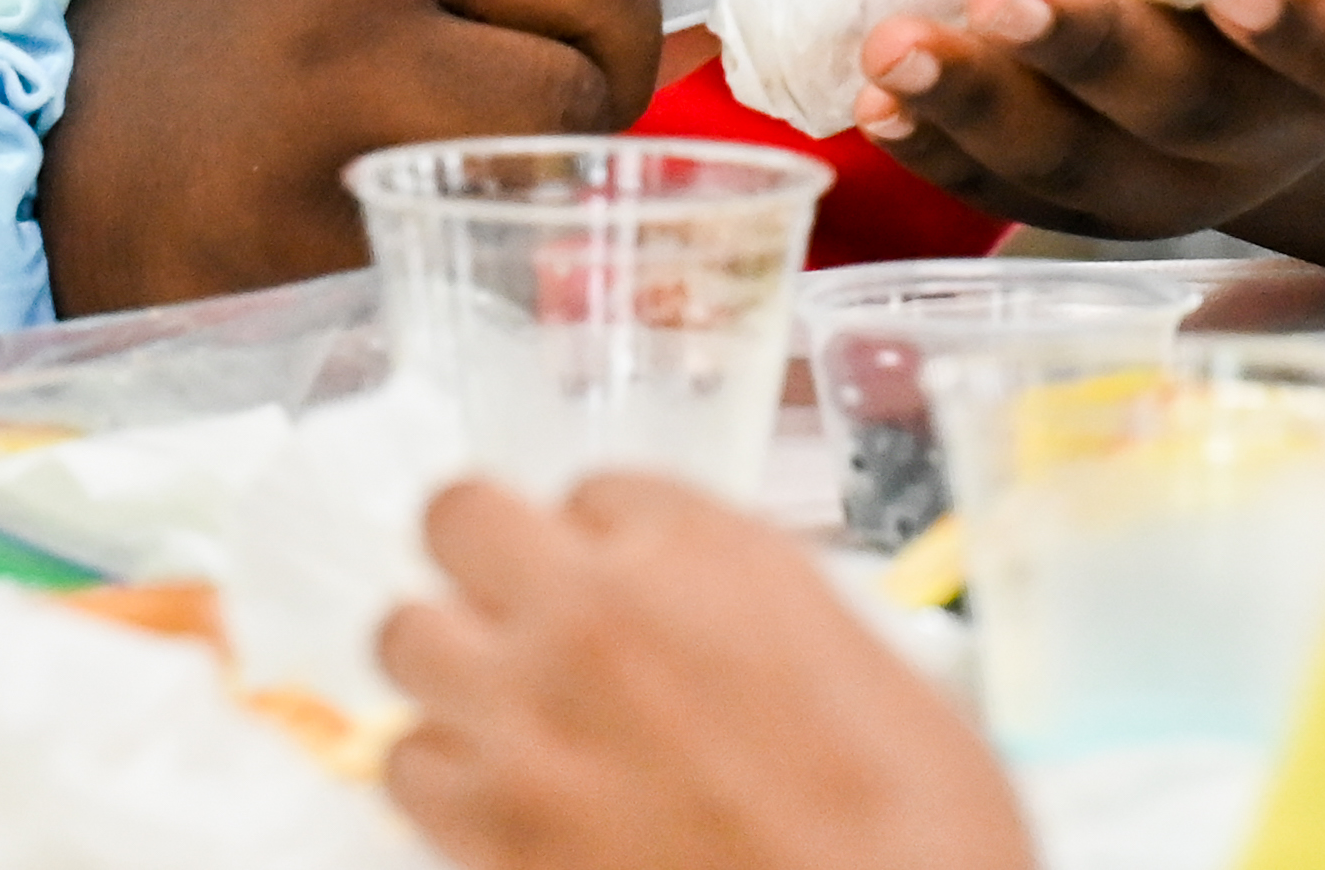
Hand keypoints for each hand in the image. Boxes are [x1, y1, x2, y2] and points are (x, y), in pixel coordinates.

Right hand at [42, 0, 874, 315]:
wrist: (40, 159)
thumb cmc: (222, 75)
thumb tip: (698, 18)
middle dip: (630, 46)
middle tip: (572, 109)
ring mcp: (350, 28)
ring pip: (573, 73)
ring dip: (578, 136)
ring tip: (490, 163)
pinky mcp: (336, 141)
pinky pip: (506, 170)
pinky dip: (515, 201)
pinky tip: (437, 204)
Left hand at [381, 474, 1030, 869]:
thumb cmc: (918, 833)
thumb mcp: (873, 670)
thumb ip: (764, 620)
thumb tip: (722, 635)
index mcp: (706, 550)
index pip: (595, 490)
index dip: (608, 543)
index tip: (623, 580)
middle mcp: (599, 606)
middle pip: (461, 516)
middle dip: (484, 558)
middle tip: (515, 607)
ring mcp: (529, 713)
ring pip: (405, 636)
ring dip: (447, 664)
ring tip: (493, 705)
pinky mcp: (488, 824)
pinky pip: (406, 761)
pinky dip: (440, 775)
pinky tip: (488, 797)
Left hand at [846, 0, 1324, 240]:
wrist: (1253, 33)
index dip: (1318, 31)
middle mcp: (1280, 129)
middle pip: (1196, 110)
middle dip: (1095, 53)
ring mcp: (1180, 183)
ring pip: (1087, 168)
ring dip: (985, 108)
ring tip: (895, 46)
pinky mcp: (1086, 205)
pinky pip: (1010, 194)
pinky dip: (941, 152)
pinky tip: (874, 102)